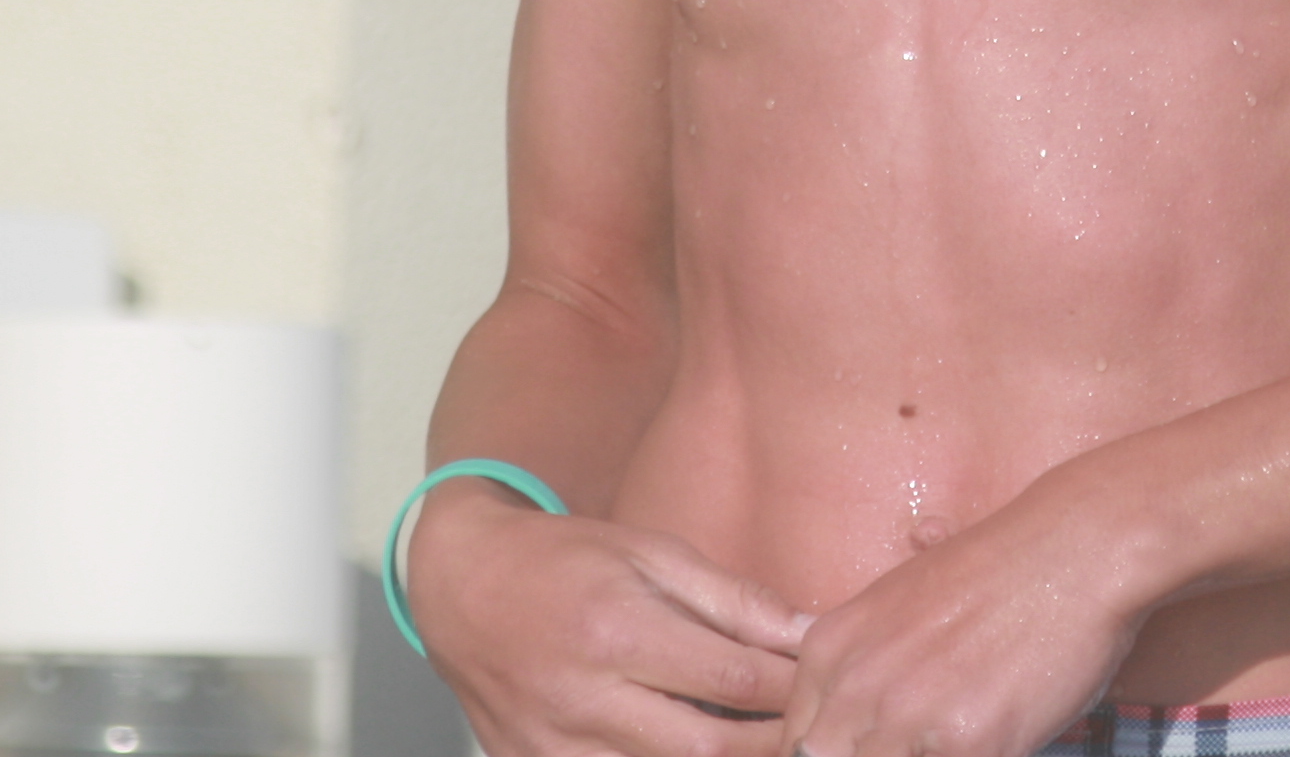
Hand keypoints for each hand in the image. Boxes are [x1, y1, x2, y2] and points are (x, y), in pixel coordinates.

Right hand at [412, 483, 810, 756]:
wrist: (463, 588)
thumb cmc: (568, 561)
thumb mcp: (652, 553)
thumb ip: (733, 600)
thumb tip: (807, 634)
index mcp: (617, 631)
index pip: (732, 682)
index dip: (791, 690)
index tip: (827, 683)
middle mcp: (582, 700)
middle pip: (707, 751)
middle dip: (772, 745)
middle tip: (812, 731)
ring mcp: (553, 749)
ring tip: (762, 745)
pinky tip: (699, 751)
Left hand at [779, 489, 1148, 756]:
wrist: (1077, 548)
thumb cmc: (1000, 572)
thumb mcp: (899, 597)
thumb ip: (861, 656)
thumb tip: (843, 714)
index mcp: (829, 650)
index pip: (794, 748)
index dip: (833, 756)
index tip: (876, 746)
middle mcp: (856, 685)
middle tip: (920, 744)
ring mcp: (908, 717)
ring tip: (958, 739)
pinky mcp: (968, 743)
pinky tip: (996, 741)